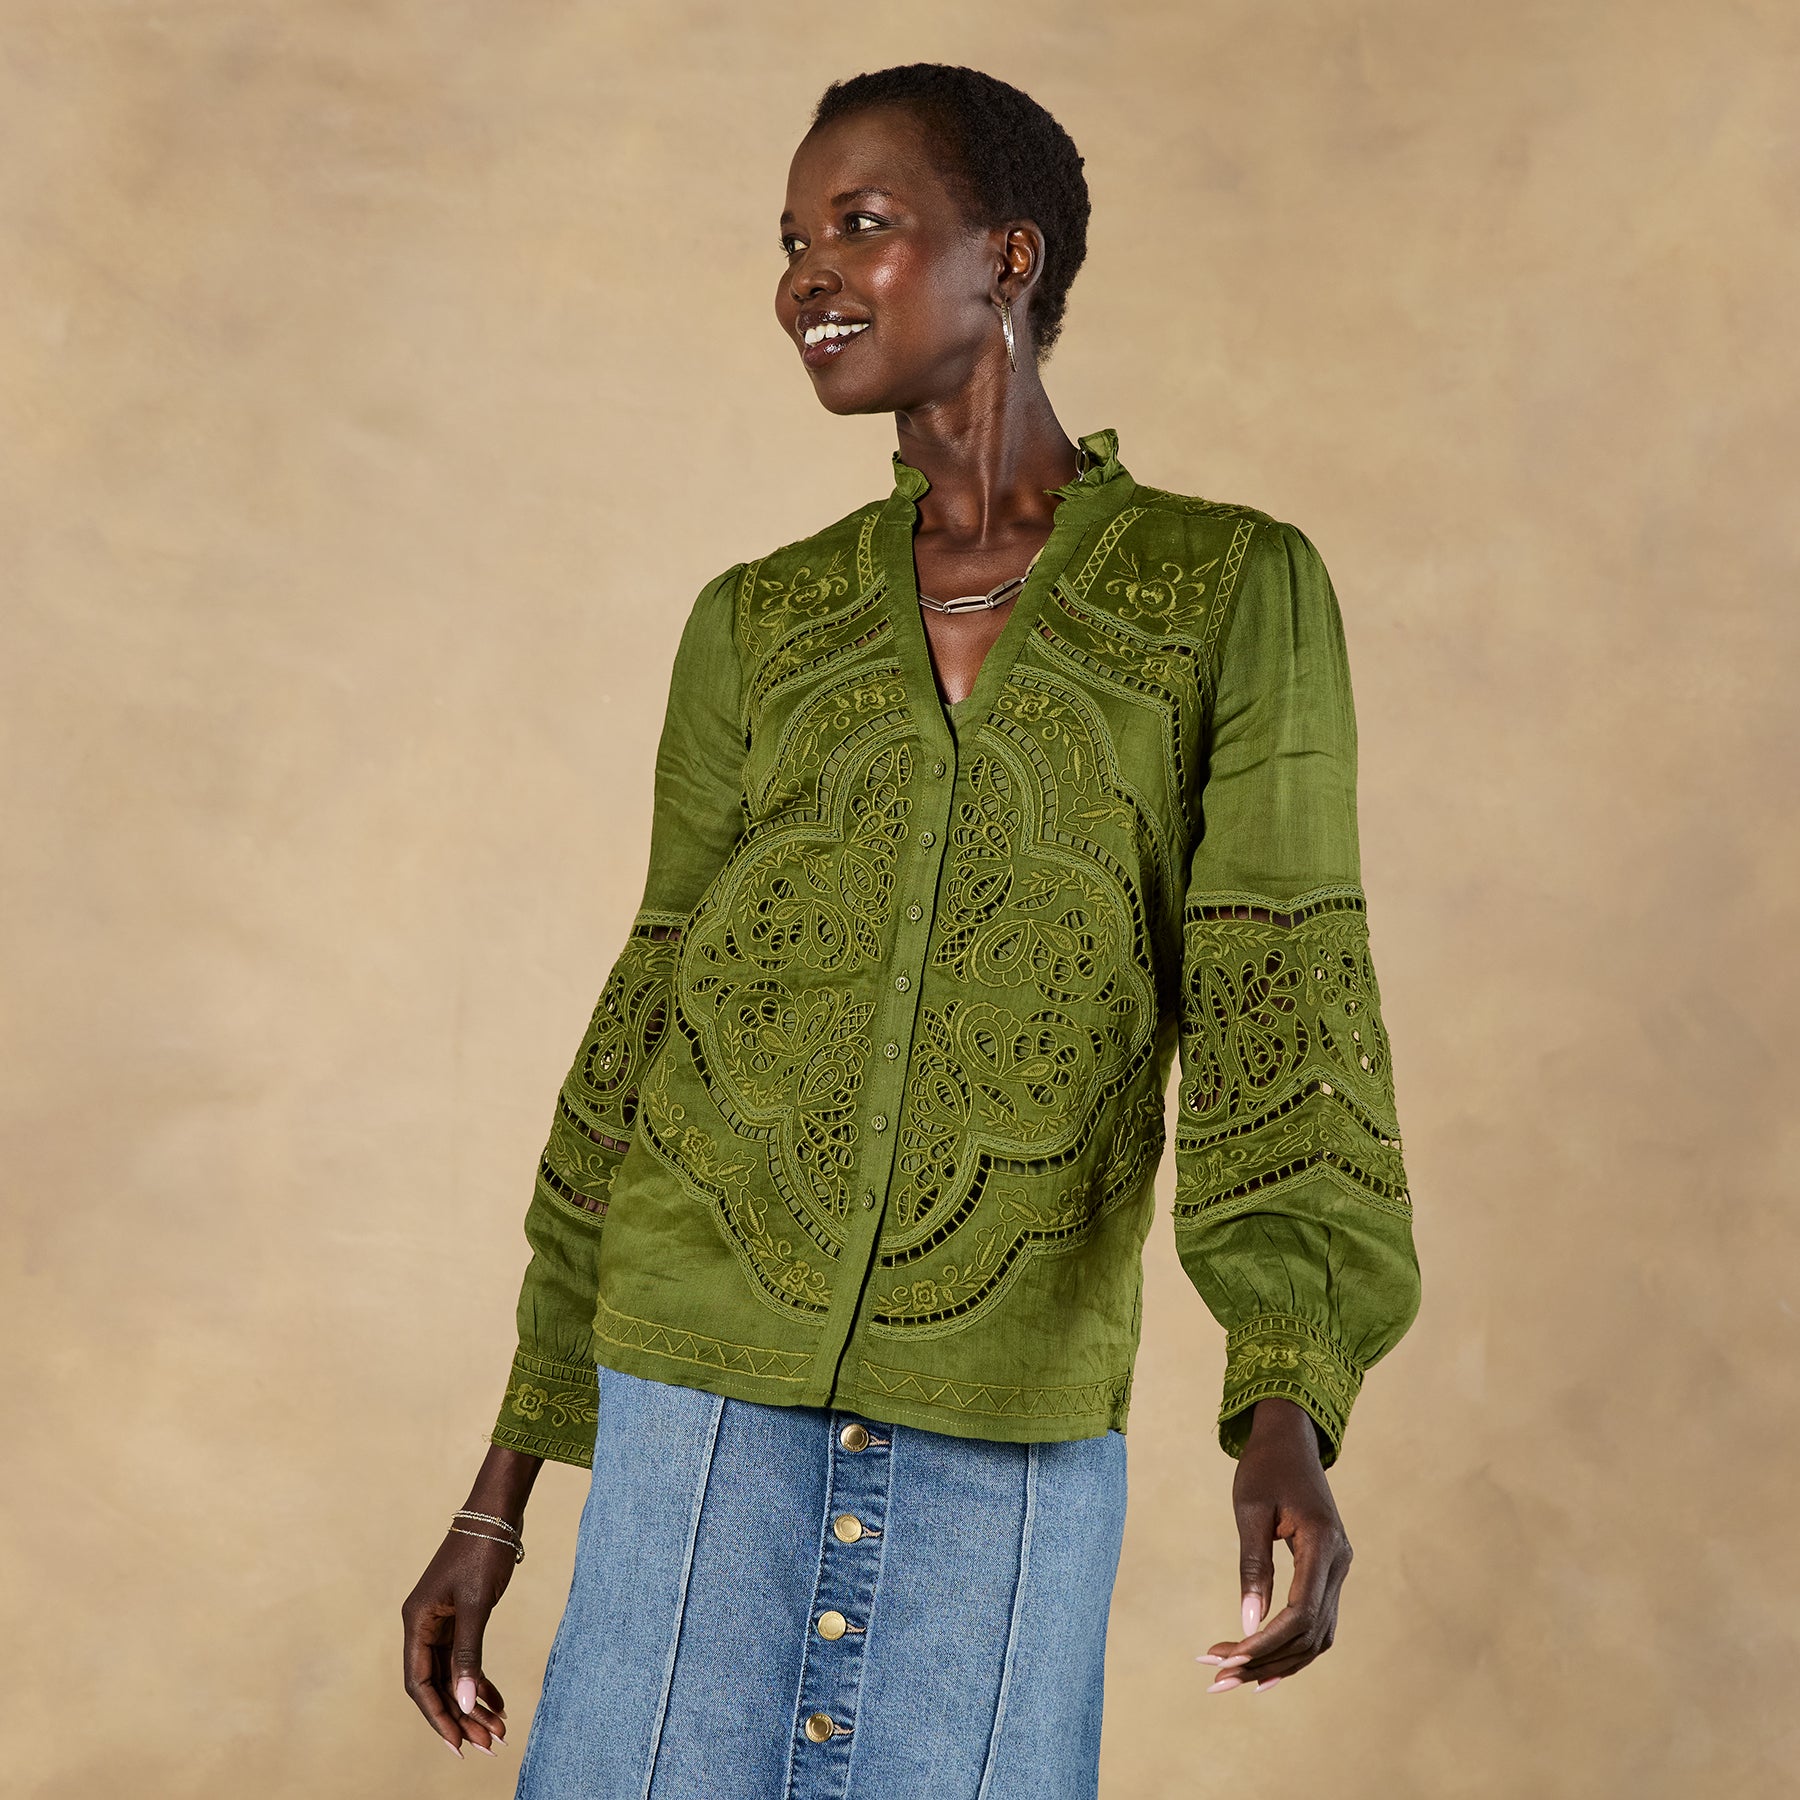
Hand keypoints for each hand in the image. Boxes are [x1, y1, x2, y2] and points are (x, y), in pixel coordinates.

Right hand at [401, 1529, 516, 1755]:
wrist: (498, 1511)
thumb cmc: (483, 1550)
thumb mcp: (476, 1605)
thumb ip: (469, 1655)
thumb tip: (466, 1703)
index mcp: (417, 1622)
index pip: (420, 1684)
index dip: (438, 1717)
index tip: (459, 1745)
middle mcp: (424, 1625)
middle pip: (438, 1684)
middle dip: (462, 1716)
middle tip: (490, 1744)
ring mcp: (442, 1621)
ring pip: (454, 1674)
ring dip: (474, 1701)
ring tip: (500, 1730)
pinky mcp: (461, 1616)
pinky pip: (465, 1658)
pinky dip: (481, 1679)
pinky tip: (499, 1700)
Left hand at [1196, 1396, 1351, 1692]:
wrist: (1291, 1438)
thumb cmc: (1265, 1467)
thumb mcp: (1250, 1509)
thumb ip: (1253, 1564)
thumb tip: (1248, 1621)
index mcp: (1322, 1543)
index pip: (1301, 1612)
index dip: (1266, 1642)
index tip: (1228, 1658)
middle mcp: (1340, 1562)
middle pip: (1311, 1634)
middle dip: (1265, 1661)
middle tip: (1216, 1679)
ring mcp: (1339, 1569)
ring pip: (1318, 1636)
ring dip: (1277, 1661)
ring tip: (1230, 1678)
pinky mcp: (1330, 1572)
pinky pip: (1317, 1622)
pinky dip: (1291, 1647)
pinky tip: (1261, 1666)